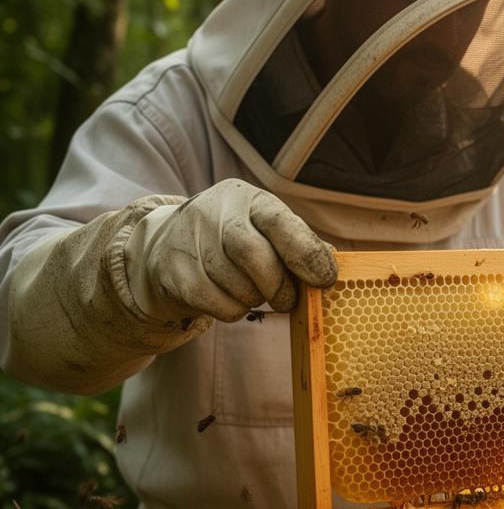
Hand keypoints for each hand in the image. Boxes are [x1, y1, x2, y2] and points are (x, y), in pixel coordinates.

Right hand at [123, 179, 337, 322]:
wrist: (168, 244)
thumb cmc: (236, 239)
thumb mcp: (267, 230)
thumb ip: (300, 244)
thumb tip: (331, 264)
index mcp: (248, 198)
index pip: (280, 221)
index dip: (306, 253)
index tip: (325, 280)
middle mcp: (214, 211)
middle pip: (252, 254)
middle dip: (278, 285)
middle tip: (289, 301)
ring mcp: (188, 240)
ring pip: (235, 284)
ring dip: (256, 299)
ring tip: (257, 294)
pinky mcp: (172, 271)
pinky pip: (216, 303)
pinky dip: (234, 310)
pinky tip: (234, 299)